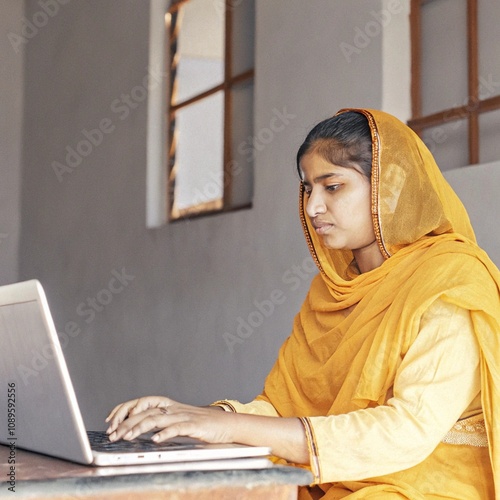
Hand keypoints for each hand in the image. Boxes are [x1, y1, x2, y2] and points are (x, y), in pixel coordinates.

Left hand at [105, 395, 309, 464]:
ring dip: (140, 427)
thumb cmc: (203, 426)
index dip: (125, 408)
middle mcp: (175, 408)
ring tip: (127, 437)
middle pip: (146, 410)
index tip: (110, 420)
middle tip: (113, 434)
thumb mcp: (179, 422)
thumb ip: (161, 423)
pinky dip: (166, 433)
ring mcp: (185, 416)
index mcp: (169, 406)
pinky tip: (156, 440)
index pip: (142, 401)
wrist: (229, 426)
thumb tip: (138, 429)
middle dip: (126, 421)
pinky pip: (178, 427)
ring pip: (158, 418)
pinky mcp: (195, 426)